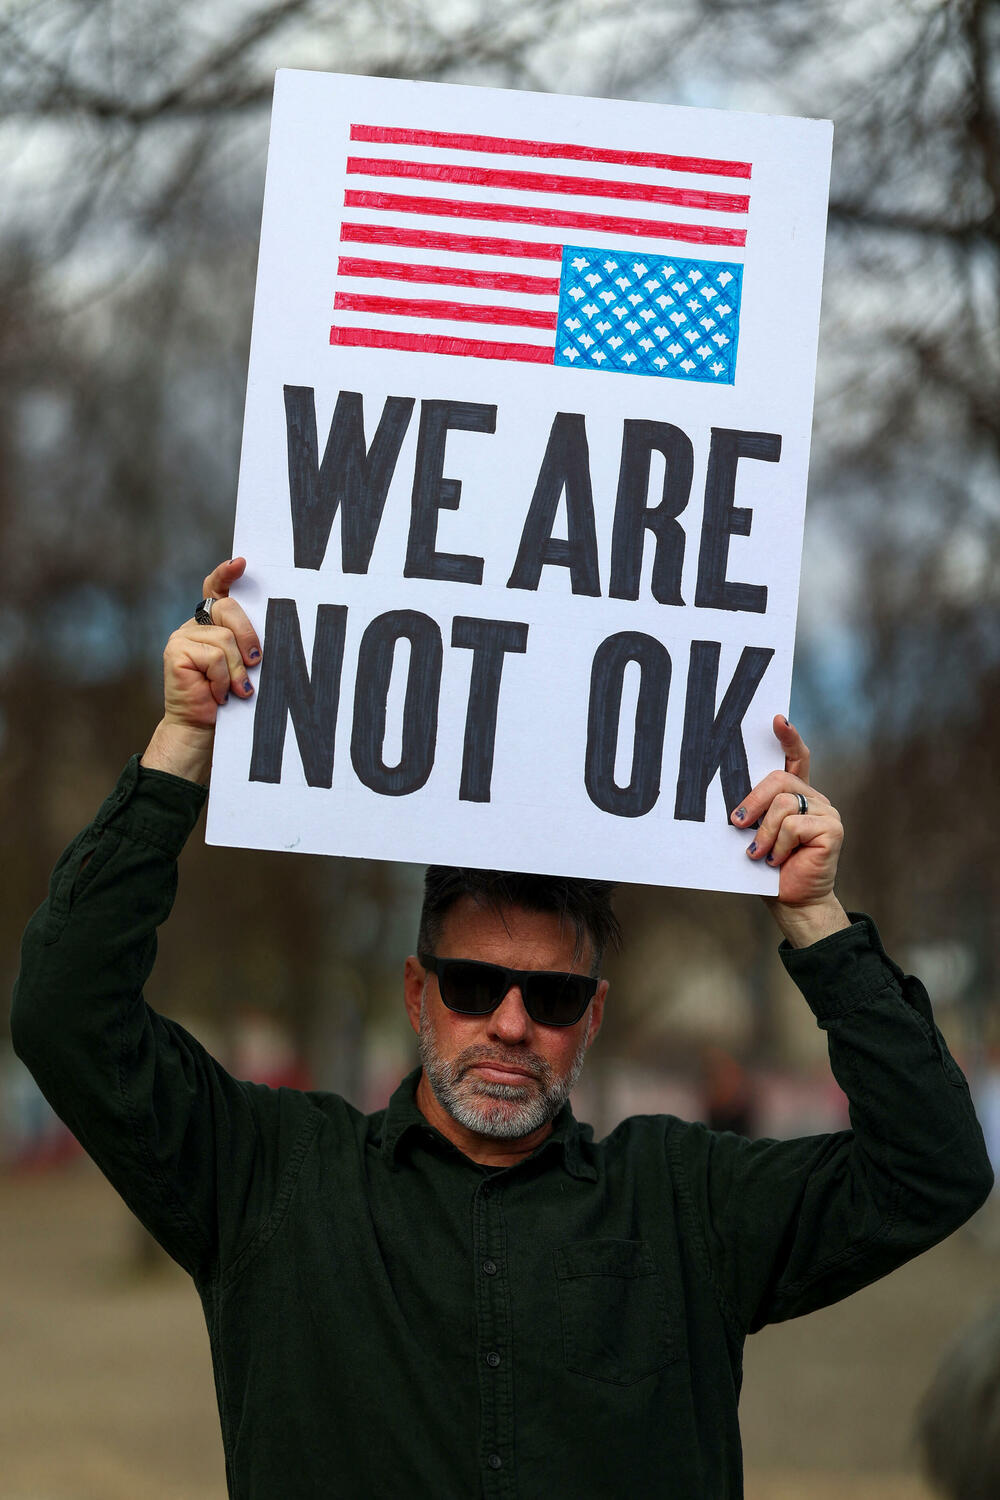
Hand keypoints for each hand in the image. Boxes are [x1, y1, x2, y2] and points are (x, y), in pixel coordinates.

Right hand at [141, 559, 261, 783]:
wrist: (203, 732)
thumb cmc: (232, 700)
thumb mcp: (245, 666)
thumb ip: (249, 642)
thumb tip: (272, 627)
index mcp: (215, 623)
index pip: (218, 588)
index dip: (227, 573)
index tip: (243, 562)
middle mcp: (197, 624)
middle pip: (229, 609)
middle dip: (249, 636)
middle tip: (256, 663)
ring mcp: (183, 636)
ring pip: (225, 639)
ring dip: (236, 671)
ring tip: (235, 692)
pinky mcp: (175, 651)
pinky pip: (213, 656)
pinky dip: (222, 680)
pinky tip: (217, 695)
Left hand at [730, 716, 849, 947]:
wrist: (791, 902)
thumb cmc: (767, 867)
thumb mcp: (755, 832)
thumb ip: (752, 808)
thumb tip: (730, 796)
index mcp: (797, 795)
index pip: (796, 757)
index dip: (788, 737)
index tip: (777, 718)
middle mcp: (815, 798)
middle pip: (778, 779)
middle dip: (752, 801)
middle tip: (736, 824)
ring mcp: (828, 812)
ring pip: (783, 804)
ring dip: (764, 833)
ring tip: (761, 854)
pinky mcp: (833, 829)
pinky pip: (794, 825)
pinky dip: (778, 845)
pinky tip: (778, 860)